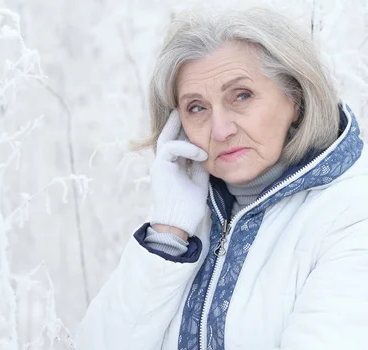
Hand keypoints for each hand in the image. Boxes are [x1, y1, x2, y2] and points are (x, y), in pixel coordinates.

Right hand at [149, 109, 209, 237]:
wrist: (179, 223)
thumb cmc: (188, 206)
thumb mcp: (199, 180)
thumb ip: (199, 165)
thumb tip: (207, 152)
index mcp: (172, 166)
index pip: (177, 141)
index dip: (185, 129)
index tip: (198, 118)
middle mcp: (164, 163)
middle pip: (168, 135)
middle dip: (177, 120)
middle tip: (187, 107)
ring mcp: (160, 165)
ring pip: (166, 138)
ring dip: (179, 127)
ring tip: (192, 119)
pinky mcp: (159, 168)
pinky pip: (170, 148)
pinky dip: (186, 147)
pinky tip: (202, 153)